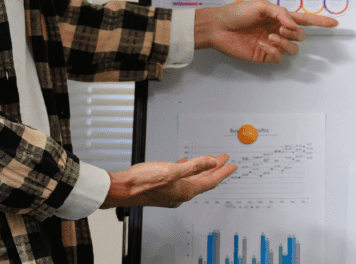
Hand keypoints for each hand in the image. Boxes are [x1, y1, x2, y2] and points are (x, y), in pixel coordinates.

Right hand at [102, 154, 236, 207]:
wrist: (122, 189)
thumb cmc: (143, 182)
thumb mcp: (172, 170)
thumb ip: (194, 166)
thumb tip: (213, 161)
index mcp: (186, 191)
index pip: (211, 181)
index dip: (224, 172)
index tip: (233, 165)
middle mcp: (180, 195)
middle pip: (204, 181)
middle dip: (216, 170)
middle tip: (225, 160)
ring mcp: (171, 193)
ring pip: (193, 180)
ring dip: (202, 170)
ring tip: (209, 161)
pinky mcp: (163, 190)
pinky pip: (181, 180)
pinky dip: (187, 172)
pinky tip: (184, 165)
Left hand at [195, 0, 337, 62]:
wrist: (218, 27)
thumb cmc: (237, 12)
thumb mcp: (261, 5)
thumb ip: (281, 13)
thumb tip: (293, 24)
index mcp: (279, 17)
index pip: (304, 20)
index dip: (320, 21)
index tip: (334, 23)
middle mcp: (278, 30)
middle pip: (301, 36)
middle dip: (294, 32)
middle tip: (280, 28)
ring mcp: (272, 44)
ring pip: (292, 49)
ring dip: (284, 43)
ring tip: (269, 37)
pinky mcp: (264, 55)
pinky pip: (278, 57)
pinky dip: (272, 51)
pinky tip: (261, 44)